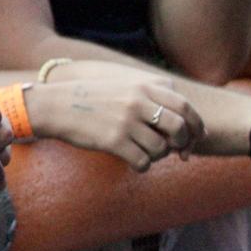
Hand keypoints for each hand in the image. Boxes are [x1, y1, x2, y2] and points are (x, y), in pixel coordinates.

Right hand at [25, 75, 197, 169]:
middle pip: (180, 127)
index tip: (197, 137)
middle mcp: (136, 102)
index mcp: (141, 86)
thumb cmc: (89, 98)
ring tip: (145, 153)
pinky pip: (143, 162)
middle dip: (183, 143)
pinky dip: (142, 166)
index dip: (197, 124)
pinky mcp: (114, 141)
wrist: (53, 106)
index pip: (184, 106)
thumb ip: (150, 92)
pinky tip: (132, 162)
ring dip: (158, 156)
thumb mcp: (120, 84)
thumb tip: (183, 114)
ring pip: (161, 149)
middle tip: (177, 151)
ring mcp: (125, 122)